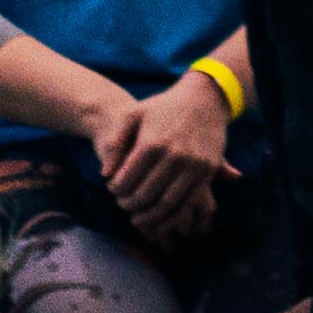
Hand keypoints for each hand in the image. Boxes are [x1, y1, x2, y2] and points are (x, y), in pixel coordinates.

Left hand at [87, 71, 234, 249]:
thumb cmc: (164, 106)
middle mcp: (173, 155)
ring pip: (166, 203)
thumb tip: (105, 175)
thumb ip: (116, 142)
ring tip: (139, 215)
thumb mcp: (134, 114)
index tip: (113, 189)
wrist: (204, 97)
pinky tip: (161, 215)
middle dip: (129, 205)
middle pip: (145, 195)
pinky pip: (188, 201)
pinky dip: (172, 215)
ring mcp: (193, 165)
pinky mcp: (207, 171)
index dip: (116, 190)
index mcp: (152, 143)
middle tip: (123, 205)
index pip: (126, 179)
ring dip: (150, 215)